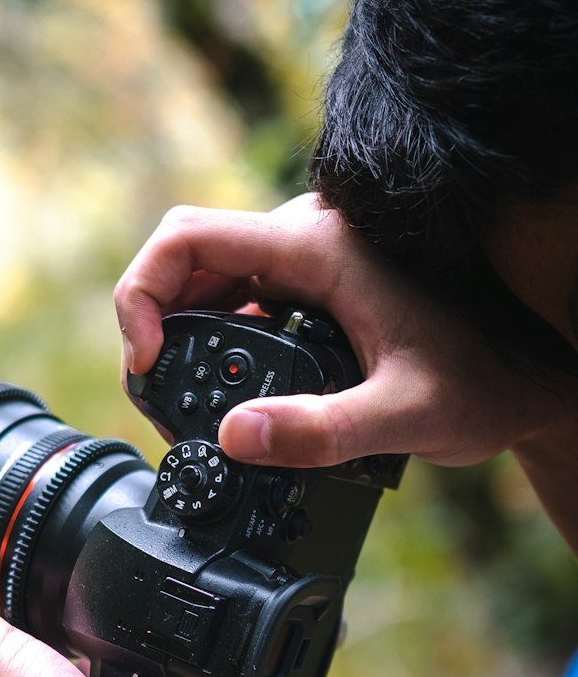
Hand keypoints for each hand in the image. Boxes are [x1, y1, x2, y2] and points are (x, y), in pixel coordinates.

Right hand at [115, 194, 569, 467]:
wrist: (533, 379)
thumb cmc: (487, 385)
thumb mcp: (405, 416)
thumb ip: (322, 431)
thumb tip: (234, 438)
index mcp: (317, 246)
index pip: (188, 238)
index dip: (142, 293)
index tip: (147, 361)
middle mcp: (306, 241)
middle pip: (188, 262)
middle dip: (156, 327)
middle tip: (159, 399)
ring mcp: (309, 263)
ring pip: (211, 284)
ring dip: (184, 338)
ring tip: (185, 405)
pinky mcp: (314, 290)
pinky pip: (242, 304)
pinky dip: (219, 347)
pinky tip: (230, 397)